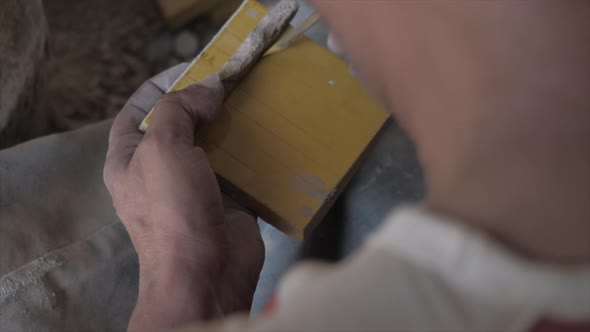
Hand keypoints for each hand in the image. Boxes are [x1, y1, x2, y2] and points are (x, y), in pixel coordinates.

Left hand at [103, 65, 263, 330]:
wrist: (204, 272)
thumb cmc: (172, 208)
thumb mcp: (162, 148)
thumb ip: (178, 109)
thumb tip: (207, 88)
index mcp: (129, 156)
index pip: (141, 105)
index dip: (165, 82)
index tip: (198, 67)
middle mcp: (159, 168)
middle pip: (180, 122)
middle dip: (203, 101)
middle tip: (233, 82)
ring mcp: (193, 184)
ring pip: (210, 142)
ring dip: (229, 123)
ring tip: (252, 101)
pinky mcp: (224, 198)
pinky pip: (235, 166)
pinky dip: (249, 149)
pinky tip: (266, 132)